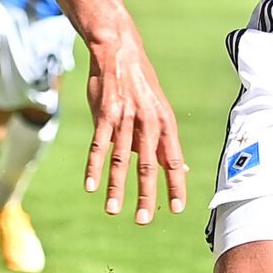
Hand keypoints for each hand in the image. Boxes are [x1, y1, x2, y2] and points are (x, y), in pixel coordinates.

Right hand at [82, 35, 186, 224]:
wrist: (119, 53)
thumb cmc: (141, 87)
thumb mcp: (160, 112)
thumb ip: (165, 142)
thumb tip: (181, 170)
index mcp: (166, 124)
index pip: (174, 161)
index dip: (176, 185)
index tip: (177, 208)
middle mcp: (148, 123)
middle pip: (148, 166)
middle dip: (146, 195)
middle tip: (144, 220)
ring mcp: (126, 118)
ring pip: (121, 160)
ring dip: (116, 187)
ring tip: (113, 210)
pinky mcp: (105, 114)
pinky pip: (98, 145)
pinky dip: (94, 167)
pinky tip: (91, 186)